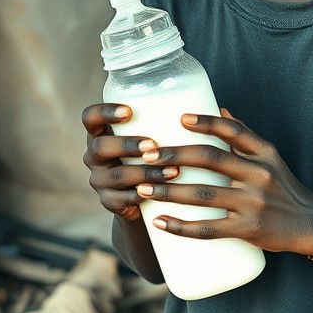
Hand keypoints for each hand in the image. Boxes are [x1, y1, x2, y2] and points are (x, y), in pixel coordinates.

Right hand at [82, 103, 177, 221]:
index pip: (90, 117)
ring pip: (117, 175)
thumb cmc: (157, 156)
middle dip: (127, 145)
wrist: (149, 198)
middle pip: (101, 146)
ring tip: (173, 171)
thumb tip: (221, 110)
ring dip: (145, 172)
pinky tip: (161, 192)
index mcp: (103, 133)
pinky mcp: (109, 202)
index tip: (130, 111)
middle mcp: (95, 155)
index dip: (105, 112)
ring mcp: (100, 180)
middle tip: (153, 145)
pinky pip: (122, 199)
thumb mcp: (158, 137)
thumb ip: (176, 123)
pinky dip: (143, 195)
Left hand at [134, 110, 312, 254]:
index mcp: (264, 153)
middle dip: (174, 155)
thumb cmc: (284, 186)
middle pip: (211, 159)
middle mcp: (259, 174)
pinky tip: (160, 222)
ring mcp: (253, 203)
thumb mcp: (270, 156)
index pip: (232, 131)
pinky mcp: (247, 229)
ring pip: (203, 194)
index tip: (179, 119)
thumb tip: (219, 110)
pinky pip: (208, 229)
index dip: (205, 122)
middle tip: (148, 156)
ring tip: (144, 188)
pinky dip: (181, 226)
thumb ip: (244, 136)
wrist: (309, 222)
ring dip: (169, 191)